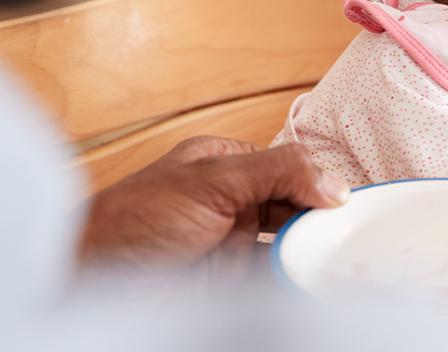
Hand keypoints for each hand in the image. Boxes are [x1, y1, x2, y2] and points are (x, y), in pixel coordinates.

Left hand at [79, 136, 348, 285]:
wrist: (91, 283)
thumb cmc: (131, 222)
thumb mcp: (211, 180)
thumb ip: (276, 172)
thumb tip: (333, 182)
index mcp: (223, 163)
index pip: (289, 168)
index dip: (321, 184)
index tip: (354, 203)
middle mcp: (230, 202)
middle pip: (294, 208)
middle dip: (322, 221)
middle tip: (355, 236)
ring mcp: (230, 245)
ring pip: (288, 246)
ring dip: (312, 253)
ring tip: (344, 261)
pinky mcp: (228, 285)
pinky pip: (273, 281)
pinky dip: (296, 282)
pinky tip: (316, 283)